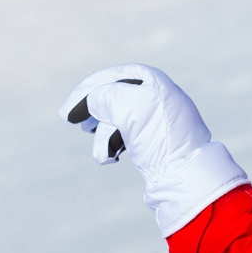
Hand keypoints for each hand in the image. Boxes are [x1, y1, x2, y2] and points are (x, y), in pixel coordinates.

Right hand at [60, 64, 248, 235]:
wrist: (185, 175)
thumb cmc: (159, 137)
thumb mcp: (129, 107)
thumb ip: (105, 96)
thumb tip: (93, 102)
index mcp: (152, 81)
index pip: (111, 77)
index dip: (86, 92)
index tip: (67, 114)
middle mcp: (156, 95)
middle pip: (112, 97)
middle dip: (94, 113)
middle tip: (77, 125)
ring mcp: (155, 118)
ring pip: (117, 120)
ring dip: (104, 136)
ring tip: (102, 154)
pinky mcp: (154, 140)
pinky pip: (127, 135)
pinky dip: (114, 144)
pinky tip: (111, 157)